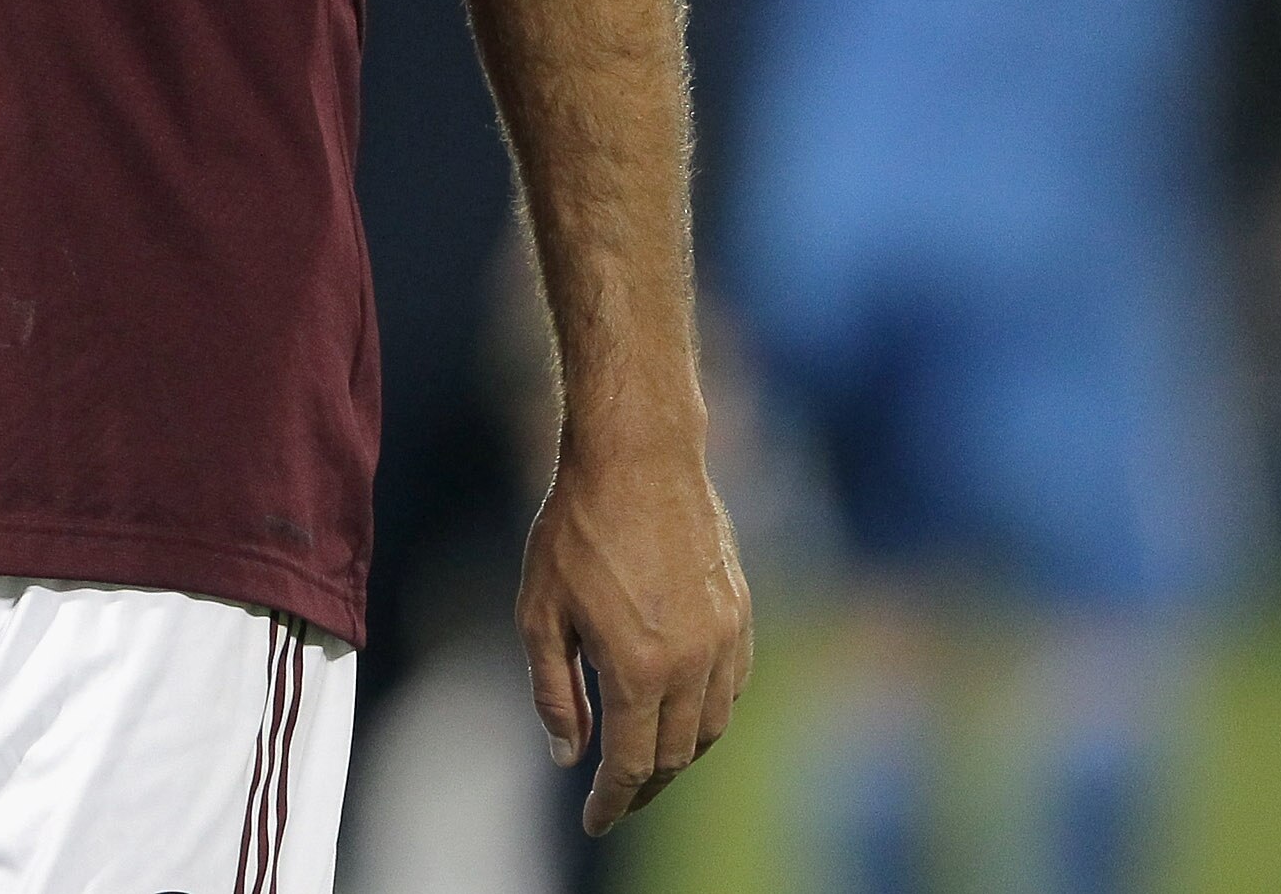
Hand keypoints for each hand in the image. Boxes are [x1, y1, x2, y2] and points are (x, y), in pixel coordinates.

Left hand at [518, 435, 752, 833]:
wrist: (638, 458)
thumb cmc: (576, 530)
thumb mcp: (539, 613)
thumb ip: (555, 692)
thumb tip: (568, 755)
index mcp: (638, 670)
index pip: (630, 765)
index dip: (611, 802)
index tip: (595, 822)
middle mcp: (692, 663)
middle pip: (673, 755)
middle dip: (641, 785)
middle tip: (615, 795)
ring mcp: (725, 637)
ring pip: (711, 726)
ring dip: (677, 751)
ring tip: (645, 754)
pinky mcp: (741, 611)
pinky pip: (733, 686)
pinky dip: (707, 711)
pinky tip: (680, 706)